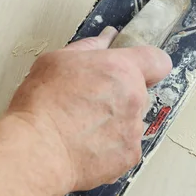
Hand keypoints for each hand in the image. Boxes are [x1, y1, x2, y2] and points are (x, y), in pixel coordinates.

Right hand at [7, 26, 171, 194]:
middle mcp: (134, 98)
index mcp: (121, 69)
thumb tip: (106, 39)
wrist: (38, 150)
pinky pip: (125, 148)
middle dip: (121, 97)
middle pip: (140, 94)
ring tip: (83, 128)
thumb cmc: (42, 105)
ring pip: (132, 123)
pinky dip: (110, 148)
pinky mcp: (129, 157)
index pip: (158, 61)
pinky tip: (86, 146)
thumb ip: (90, 47)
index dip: (147, 66)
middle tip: (90, 104)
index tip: (134, 72)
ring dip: (115, 124)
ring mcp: (134, 130)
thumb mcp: (57, 61)